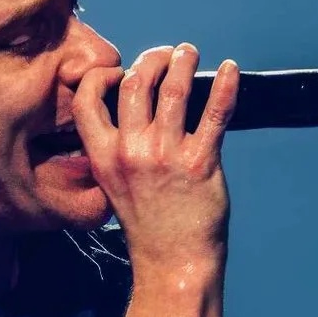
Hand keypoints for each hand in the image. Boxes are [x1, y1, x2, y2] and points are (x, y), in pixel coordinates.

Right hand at [70, 43, 239, 276]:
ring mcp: (166, 157)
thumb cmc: (148, 224)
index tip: (119, 70)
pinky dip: (226, 86)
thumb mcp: (114, 184)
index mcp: (103, 156)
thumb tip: (136, 107)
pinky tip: (231, 70)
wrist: (172, 263)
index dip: (101, 76)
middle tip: (166, 55)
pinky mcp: (200, 163)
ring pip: (174, 90)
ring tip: (189, 53)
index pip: (87, 99)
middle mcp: (131, 152)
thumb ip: (118, 147)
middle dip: (152, 59)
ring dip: (184, 63)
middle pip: (135, 83)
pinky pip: (215, 114)